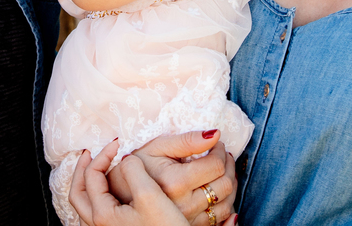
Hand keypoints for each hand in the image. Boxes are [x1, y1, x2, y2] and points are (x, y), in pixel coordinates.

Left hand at [69, 141, 189, 225]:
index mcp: (103, 214)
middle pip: (78, 193)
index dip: (103, 155)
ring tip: (96, 171)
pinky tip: (109, 196)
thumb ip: (134, 170)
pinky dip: (96, 199)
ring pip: (85, 206)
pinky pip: (95, 216)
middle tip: (90, 153)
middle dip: (82, 170)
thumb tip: (126, 158)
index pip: (92, 175)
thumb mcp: (150, 195)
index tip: (118, 144)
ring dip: (87, 185)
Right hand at [108, 130, 237, 225]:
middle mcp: (184, 204)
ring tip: (221, 169)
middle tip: (222, 154)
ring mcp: (188, 218)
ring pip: (227, 203)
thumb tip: (215, 135)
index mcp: (176, 182)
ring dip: (230, 183)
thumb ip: (187, 141)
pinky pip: (219, 218)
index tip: (216, 144)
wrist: (121, 192)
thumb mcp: (157, 146)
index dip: (220, 150)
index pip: (215, 165)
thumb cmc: (139, 165)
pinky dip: (225, 202)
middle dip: (228, 165)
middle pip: (225, 184)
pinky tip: (217, 188)